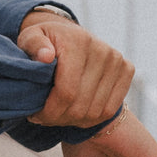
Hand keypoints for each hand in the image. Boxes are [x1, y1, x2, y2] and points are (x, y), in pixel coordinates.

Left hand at [17, 10, 133, 128]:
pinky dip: (90, 119)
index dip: (50, 111)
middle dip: (59, 118)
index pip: (67, 92)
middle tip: (44, 118)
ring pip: (95, 112)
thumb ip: (33, 45)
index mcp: (78, 42)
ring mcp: (117, 60)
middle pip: (81, 105)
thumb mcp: (30, 38)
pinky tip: (75, 115)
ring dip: (73, 121)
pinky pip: (110, 109)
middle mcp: (102, 50)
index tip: (36, 116)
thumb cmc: (45, 41)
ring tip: (58, 116)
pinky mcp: (127, 69)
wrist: (69, 35)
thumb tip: (46, 56)